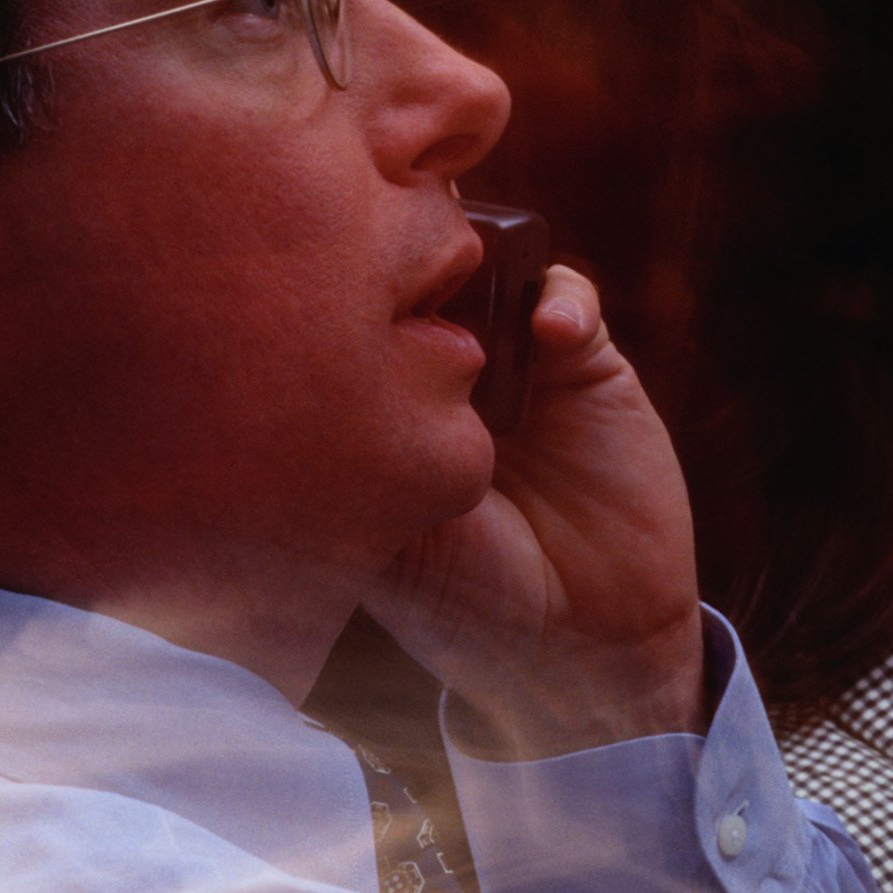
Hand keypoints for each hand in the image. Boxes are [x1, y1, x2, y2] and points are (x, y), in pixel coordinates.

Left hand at [372, 266, 713, 756]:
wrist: (588, 639)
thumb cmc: (469, 604)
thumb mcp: (385, 532)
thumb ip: (357, 449)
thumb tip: (304, 363)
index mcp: (372, 408)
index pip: (338, 315)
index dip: (331, 285)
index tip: (329, 282)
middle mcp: (437, 374)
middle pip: (408, 271)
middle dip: (403, 254)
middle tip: (403, 264)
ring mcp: (512, 364)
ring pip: (487, 264)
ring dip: (479, 261)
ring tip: (474, 289)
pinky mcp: (584, 364)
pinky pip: (566, 296)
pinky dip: (558, 299)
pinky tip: (552, 332)